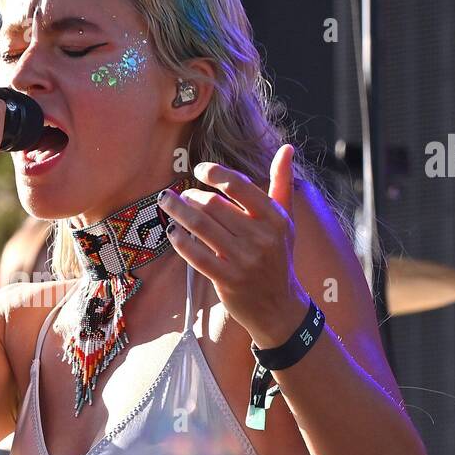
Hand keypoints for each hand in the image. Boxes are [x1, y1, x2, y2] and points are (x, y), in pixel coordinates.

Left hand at [156, 144, 311, 347]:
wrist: (279, 306)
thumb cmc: (279, 257)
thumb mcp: (286, 220)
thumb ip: (283, 183)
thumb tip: (287, 148)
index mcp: (275, 218)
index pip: (239, 185)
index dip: (215, 173)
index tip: (200, 170)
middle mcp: (261, 237)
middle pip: (214, 205)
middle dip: (191, 196)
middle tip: (179, 194)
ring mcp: (243, 260)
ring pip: (200, 227)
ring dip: (178, 212)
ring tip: (167, 204)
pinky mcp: (227, 279)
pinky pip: (196, 255)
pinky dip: (179, 241)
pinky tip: (171, 232)